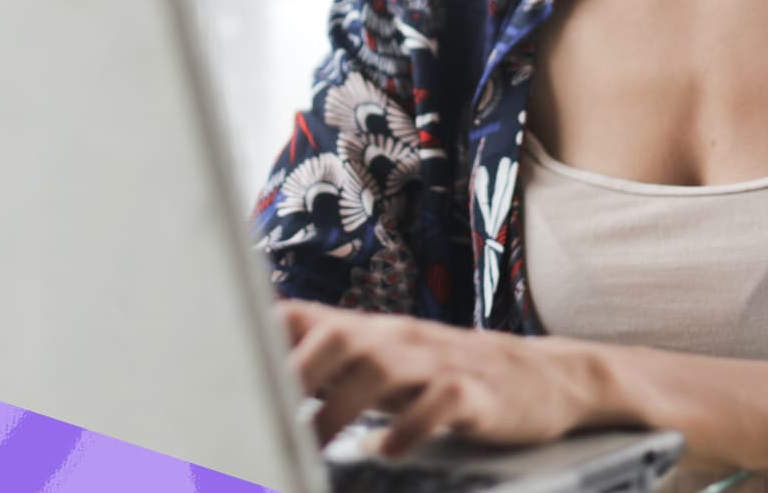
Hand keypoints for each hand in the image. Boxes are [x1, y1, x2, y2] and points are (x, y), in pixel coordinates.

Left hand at [279, 300, 605, 457]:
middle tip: (266, 414)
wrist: (544, 376)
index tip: (223, 366)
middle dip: (298, 372)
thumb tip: (262, 382)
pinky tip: (389, 450)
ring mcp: (440, 362)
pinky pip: (441, 402)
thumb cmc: (449, 375)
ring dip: (342, 405)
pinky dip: (411, 426)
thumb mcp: (389, 364)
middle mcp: (401, 338)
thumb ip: (333, 367)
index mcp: (372, 332)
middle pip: (339, 335)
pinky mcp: (478, 393)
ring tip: (317, 441)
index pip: (308, 317)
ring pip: (383, 366)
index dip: (263, 337)